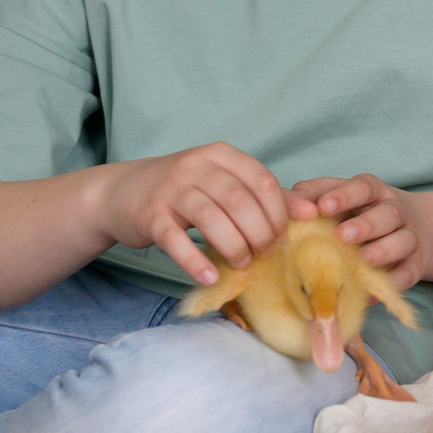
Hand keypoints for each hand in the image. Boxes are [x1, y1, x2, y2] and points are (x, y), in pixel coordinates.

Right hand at [93, 142, 291, 286]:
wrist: (122, 192)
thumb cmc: (184, 190)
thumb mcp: (223, 183)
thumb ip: (265, 195)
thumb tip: (311, 212)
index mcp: (220, 155)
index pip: (261, 180)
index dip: (278, 212)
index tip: (282, 236)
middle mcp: (194, 166)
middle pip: (238, 200)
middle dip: (258, 232)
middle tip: (264, 254)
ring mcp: (170, 189)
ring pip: (210, 217)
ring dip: (233, 246)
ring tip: (242, 263)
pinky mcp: (150, 215)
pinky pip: (175, 240)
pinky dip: (195, 261)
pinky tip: (210, 277)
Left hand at [290, 174, 423, 288]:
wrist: (412, 229)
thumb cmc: (360, 214)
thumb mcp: (339, 197)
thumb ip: (313, 195)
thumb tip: (287, 204)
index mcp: (374, 192)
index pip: (362, 188)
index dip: (344, 196)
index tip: (323, 206)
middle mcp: (395, 211)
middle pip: (388, 213)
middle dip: (366, 224)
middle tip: (342, 235)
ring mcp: (409, 237)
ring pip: (404, 240)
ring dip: (383, 250)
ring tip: (362, 260)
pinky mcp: (415, 265)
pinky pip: (408, 273)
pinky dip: (392, 283)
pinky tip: (370, 293)